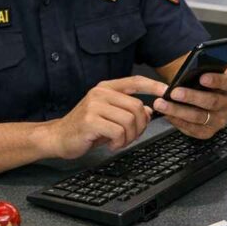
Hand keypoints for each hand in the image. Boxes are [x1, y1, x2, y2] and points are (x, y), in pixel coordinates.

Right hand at [42, 76, 165, 158]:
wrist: (59, 137)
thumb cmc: (86, 128)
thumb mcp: (110, 116)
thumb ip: (129, 111)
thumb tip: (150, 110)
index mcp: (106, 88)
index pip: (135, 81)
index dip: (154, 85)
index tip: (167, 91)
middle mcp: (100, 93)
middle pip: (137, 106)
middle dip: (140, 126)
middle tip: (131, 136)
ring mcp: (94, 106)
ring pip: (130, 120)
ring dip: (130, 136)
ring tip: (120, 142)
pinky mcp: (90, 121)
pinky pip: (118, 131)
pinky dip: (120, 142)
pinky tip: (111, 144)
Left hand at [153, 58, 226, 139]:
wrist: (201, 92)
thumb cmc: (204, 78)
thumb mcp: (210, 67)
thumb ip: (213, 60)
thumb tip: (209, 54)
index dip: (217, 80)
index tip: (202, 77)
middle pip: (212, 102)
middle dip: (192, 96)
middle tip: (174, 92)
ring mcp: (220, 120)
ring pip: (199, 117)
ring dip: (178, 111)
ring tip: (162, 103)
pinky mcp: (209, 131)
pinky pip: (193, 129)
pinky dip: (178, 122)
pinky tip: (166, 114)